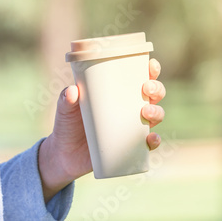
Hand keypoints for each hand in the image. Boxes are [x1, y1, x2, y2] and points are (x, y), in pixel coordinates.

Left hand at [38, 58, 165, 201]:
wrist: (64, 155)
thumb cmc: (67, 123)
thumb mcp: (65, 108)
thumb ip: (66, 99)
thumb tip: (72, 91)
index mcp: (117, 92)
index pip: (138, 76)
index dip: (150, 70)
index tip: (152, 66)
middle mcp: (129, 107)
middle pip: (153, 94)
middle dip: (157, 89)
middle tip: (147, 89)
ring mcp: (132, 127)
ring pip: (155, 116)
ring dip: (157, 112)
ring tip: (146, 112)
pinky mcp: (130, 147)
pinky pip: (149, 144)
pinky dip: (154, 141)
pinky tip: (151, 138)